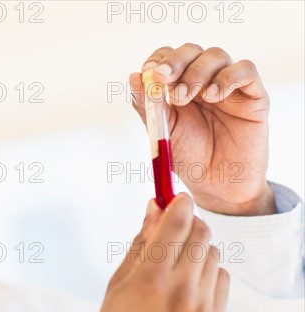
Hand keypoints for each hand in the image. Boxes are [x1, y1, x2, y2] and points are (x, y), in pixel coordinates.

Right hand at [75, 194, 229, 311]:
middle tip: (174, 229)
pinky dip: (208, 274)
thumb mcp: (117, 284)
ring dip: (198, 250)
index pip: (177, 222)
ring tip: (177, 265)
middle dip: (189, 223)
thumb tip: (153, 208)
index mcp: (150, 278)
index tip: (176, 198)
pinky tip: (189, 286)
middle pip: (202, 233)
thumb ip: (140, 243)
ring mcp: (202, 310)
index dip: (179, 203)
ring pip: (214, 255)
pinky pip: (222, 280)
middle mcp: (181, 291)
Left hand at [129, 44, 275, 215]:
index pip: (168, 57)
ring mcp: (229, 86)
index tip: (149, 72)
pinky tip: (213, 96)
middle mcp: (204, 80)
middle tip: (164, 79)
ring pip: (216, 55)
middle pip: (191, 50)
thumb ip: (148, 106)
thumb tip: (133, 76)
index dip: (159, 59)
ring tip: (186, 97)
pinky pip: (245, 70)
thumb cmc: (190, 158)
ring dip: (196, 72)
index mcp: (179, 86)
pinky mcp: (254, 95)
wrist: (217, 185)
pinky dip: (227, 77)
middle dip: (175, 61)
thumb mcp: (162, 132)